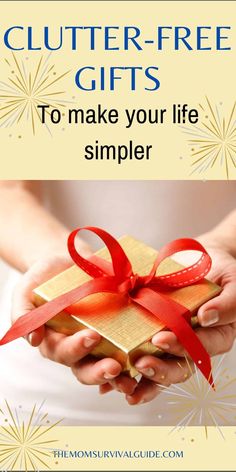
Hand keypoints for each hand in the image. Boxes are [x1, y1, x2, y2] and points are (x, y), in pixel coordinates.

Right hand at [11, 253, 136, 395]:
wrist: (67, 262)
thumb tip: (32, 339)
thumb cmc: (43, 278)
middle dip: (101, 372)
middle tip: (115, 367)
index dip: (77, 348)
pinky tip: (151, 356)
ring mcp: (100, 343)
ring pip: (110, 367)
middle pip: (88, 369)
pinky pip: (129, 349)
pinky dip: (139, 357)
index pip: (65, 353)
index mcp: (55, 343)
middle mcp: (79, 349)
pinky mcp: (119, 332)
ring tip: (136, 374)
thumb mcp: (25, 291)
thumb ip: (23, 314)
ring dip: (123, 375)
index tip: (91, 336)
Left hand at [126, 240, 235, 404]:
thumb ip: (228, 302)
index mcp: (217, 336)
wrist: (202, 261)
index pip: (202, 348)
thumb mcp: (233, 283)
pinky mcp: (156, 341)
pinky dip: (128, 375)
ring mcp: (175, 345)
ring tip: (123, 382)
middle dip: (159, 369)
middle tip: (140, 364)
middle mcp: (196, 346)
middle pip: (180, 367)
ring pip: (161, 370)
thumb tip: (207, 316)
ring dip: (142, 379)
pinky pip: (145, 359)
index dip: (181, 346)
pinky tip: (109, 384)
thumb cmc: (222, 272)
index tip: (161, 338)